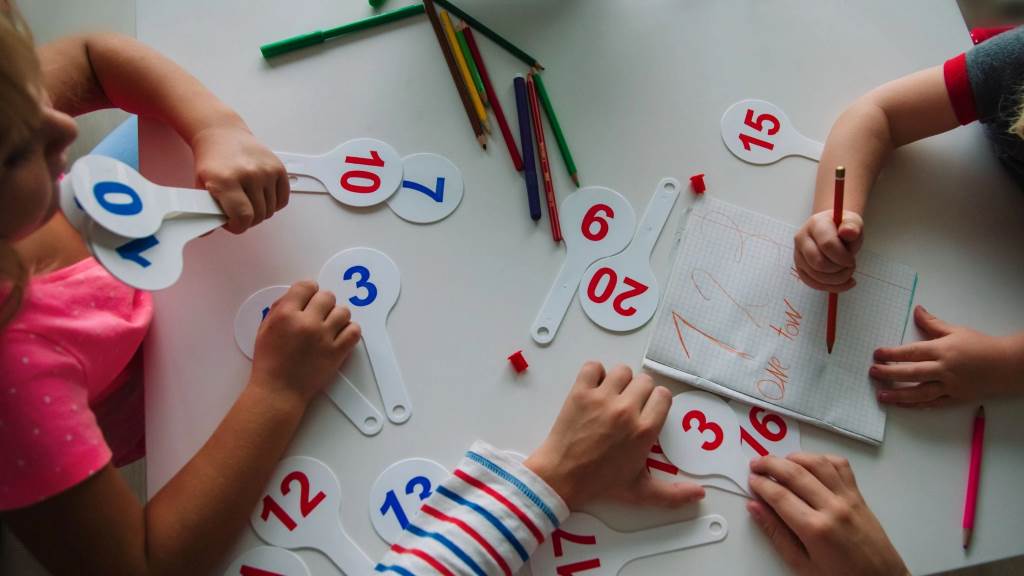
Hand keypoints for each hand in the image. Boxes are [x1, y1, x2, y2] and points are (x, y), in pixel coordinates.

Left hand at [191, 122, 288, 233]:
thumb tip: (206, 231)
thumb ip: (205, 210)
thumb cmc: (212, 159)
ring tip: (248, 202)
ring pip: (270, 210)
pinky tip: (261, 196)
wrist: (223, 134)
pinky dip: (274, 203)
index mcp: (226, 179)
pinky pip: (282, 200)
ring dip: (260, 212)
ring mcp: (266, 171)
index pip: (243, 217)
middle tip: (238, 212)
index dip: (238, 226)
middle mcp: (249, 174)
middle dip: (247, 220)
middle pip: (258, 216)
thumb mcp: (201, 185)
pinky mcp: (278, 168)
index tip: (233, 224)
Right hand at [250, 281, 360, 403]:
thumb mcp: (264, 329)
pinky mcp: (337, 352)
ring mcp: (324, 338)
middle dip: (323, 303)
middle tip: (318, 315)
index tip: (308, 300)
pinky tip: (339, 335)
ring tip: (329, 326)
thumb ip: (280, 308)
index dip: (308, 292)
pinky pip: (354, 331)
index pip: (306, 286)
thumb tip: (296, 295)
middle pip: (327, 296)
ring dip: (337, 316)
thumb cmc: (269, 362)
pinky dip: (350, 330)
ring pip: (343, 312)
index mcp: (286, 315)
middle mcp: (307, 323)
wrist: (278, 391)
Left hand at [524, 363, 704, 509]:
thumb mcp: (641, 492)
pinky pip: (593, 367)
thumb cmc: (602, 484)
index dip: (656, 402)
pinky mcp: (580, 392)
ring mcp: (602, 398)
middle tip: (628, 406)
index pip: (664, 394)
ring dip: (618, 381)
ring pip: (622, 370)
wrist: (562, 478)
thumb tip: (701, 494)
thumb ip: (673, 494)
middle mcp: (627, 410)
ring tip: (611, 397)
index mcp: (645, 430)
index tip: (646, 411)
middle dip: (639, 392)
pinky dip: (594, 374)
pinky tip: (593, 389)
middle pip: (644, 380)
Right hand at [748, 453, 907, 575]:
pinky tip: (810, 464)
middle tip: (757, 465)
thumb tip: (756, 508)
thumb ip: (776, 533)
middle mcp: (832, 508)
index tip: (751, 480)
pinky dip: (822, 459)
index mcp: (815, 529)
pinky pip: (840, 466)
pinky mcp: (859, 496)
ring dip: (794, 457)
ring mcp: (848, 499)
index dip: (760, 484)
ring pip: (817, 463)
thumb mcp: (802, 564)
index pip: (779, 495)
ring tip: (779, 461)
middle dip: (770, 464)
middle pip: (794, 473)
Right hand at [793, 210, 862, 291]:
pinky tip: (842, 283)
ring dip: (836, 280)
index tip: (852, 260)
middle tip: (850, 267)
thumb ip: (852, 226)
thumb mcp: (853, 223)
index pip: (827, 245)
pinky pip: (812, 283)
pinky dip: (829, 287)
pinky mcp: (799, 267)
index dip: (842, 257)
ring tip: (847, 273)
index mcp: (815, 225)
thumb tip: (848, 232)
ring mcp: (798, 254)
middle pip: (818, 263)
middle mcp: (802, 239)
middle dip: (839, 271)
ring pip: (815, 276)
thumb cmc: (843, 227)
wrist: (831, 229)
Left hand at [871, 305, 1023, 406]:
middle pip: (912, 373)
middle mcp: (944, 369)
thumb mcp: (956, 330)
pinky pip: (933, 404)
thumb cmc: (981, 345)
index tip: (877, 354)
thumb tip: (916, 310)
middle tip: (872, 372)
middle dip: (889, 373)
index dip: (892, 354)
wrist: (1007, 365)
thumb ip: (932, 323)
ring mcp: (950, 386)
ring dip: (898, 395)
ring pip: (920, 393)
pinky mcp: (955, 398)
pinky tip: (903, 405)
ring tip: (881, 395)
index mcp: (943, 350)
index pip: (912, 352)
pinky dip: (916, 405)